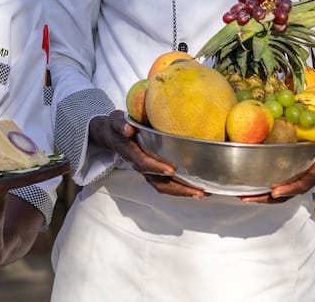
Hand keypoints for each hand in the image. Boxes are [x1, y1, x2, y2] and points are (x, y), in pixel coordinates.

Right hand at [89, 110, 205, 197]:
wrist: (112, 136)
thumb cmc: (117, 127)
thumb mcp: (116, 121)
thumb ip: (121, 124)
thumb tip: (128, 128)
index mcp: (131, 153)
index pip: (144, 163)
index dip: (157, 168)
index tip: (171, 170)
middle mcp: (140, 165)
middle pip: (158, 182)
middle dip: (177, 188)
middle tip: (196, 191)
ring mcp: (147, 171)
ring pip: (164, 186)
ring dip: (182, 192)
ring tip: (201, 193)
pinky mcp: (154, 171)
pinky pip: (167, 183)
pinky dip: (181, 188)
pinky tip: (196, 188)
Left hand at [239, 140, 314, 203]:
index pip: (302, 184)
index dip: (289, 189)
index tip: (275, 192)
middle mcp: (305, 180)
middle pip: (286, 194)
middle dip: (267, 199)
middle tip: (247, 198)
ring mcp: (296, 180)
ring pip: (279, 194)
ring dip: (261, 197)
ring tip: (242, 197)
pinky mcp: (289, 177)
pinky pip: (276, 186)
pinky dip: (262, 189)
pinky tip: (246, 188)